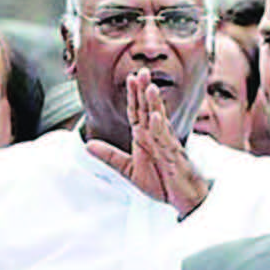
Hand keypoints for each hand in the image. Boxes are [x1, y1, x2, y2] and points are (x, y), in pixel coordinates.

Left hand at [87, 69, 209, 216]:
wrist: (181, 198)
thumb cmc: (161, 181)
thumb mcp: (128, 169)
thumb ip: (109, 156)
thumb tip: (87, 145)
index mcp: (145, 137)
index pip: (138, 112)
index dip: (133, 96)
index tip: (130, 78)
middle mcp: (156, 137)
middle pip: (149, 110)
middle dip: (145, 91)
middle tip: (142, 71)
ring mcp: (166, 145)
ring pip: (159, 121)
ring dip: (154, 104)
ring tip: (149, 87)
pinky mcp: (174, 157)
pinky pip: (167, 141)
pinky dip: (161, 130)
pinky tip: (157, 118)